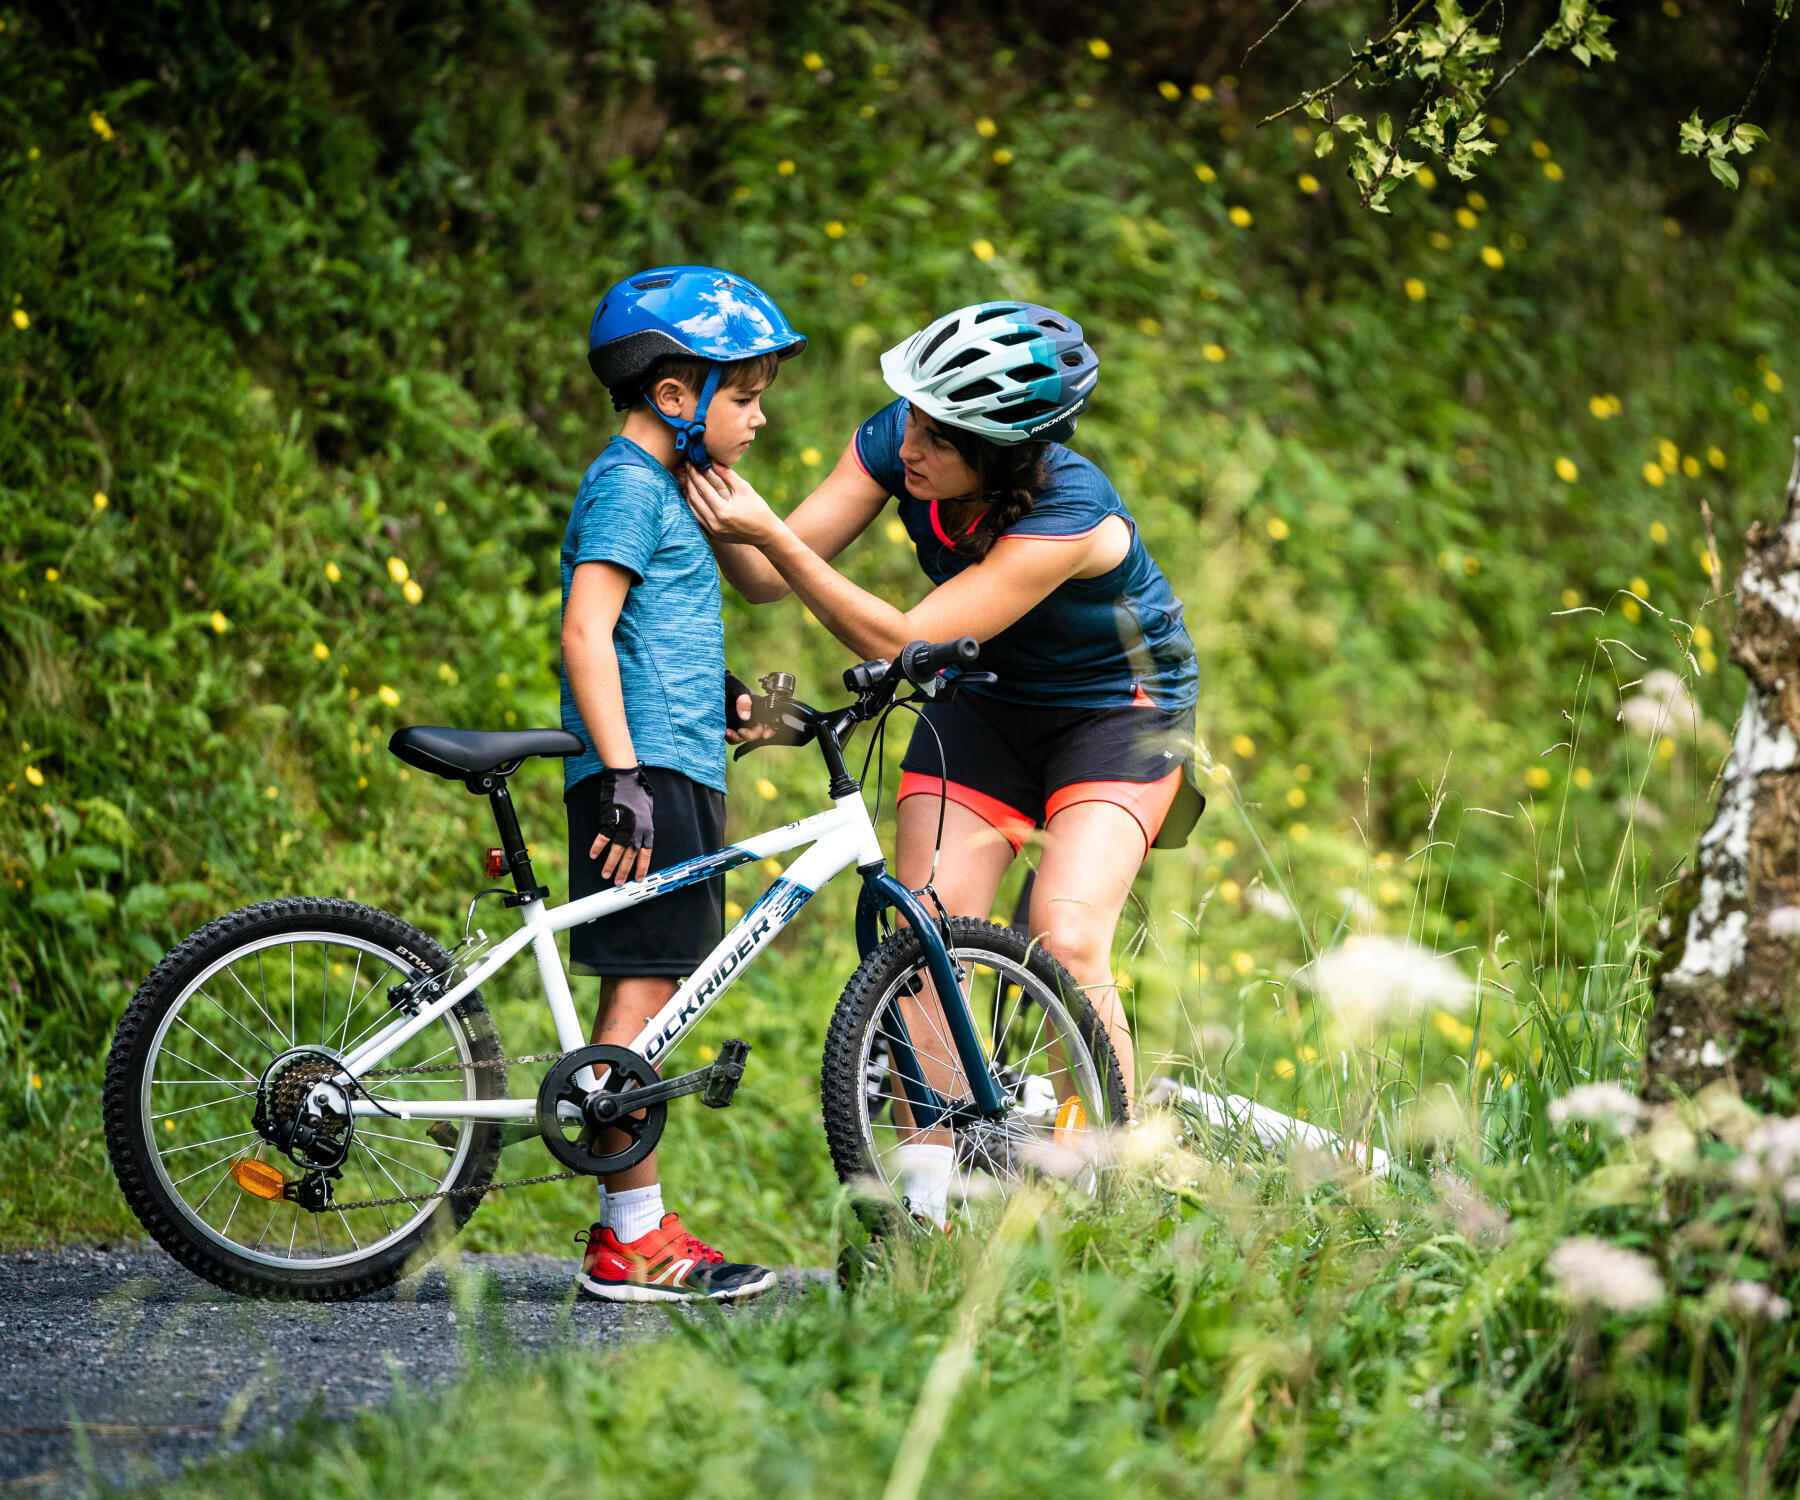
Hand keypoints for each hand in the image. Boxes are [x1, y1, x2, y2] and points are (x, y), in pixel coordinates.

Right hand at [589, 767, 653, 884]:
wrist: (627, 778)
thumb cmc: (638, 792)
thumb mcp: (648, 811)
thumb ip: (645, 826)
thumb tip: (642, 836)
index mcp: (648, 829)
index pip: (646, 854)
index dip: (642, 868)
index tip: (638, 879)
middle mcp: (637, 830)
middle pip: (631, 856)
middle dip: (625, 871)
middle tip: (618, 883)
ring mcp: (623, 826)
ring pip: (617, 851)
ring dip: (611, 864)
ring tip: (605, 875)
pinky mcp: (611, 819)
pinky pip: (603, 837)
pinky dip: (598, 847)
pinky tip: (593, 855)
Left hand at [682, 462, 781, 546]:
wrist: (765, 534)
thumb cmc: (758, 509)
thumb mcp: (744, 488)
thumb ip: (727, 474)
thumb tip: (712, 460)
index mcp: (723, 511)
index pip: (703, 489)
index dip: (695, 474)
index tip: (690, 463)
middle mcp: (715, 523)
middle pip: (694, 498)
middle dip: (689, 481)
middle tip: (685, 468)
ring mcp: (712, 531)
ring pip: (692, 509)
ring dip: (688, 493)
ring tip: (686, 479)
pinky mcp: (712, 535)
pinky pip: (697, 517)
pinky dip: (692, 505)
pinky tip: (691, 495)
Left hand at [724, 671, 773, 744]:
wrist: (712, 686)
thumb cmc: (729, 684)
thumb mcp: (737, 688)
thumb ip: (743, 700)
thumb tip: (746, 716)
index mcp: (758, 707)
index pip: (769, 721)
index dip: (770, 730)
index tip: (765, 735)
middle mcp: (751, 718)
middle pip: (756, 733)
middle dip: (750, 735)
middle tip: (741, 732)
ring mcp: (740, 724)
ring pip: (743, 738)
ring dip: (738, 738)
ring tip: (728, 732)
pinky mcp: (730, 728)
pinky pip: (732, 738)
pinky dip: (730, 738)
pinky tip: (724, 731)